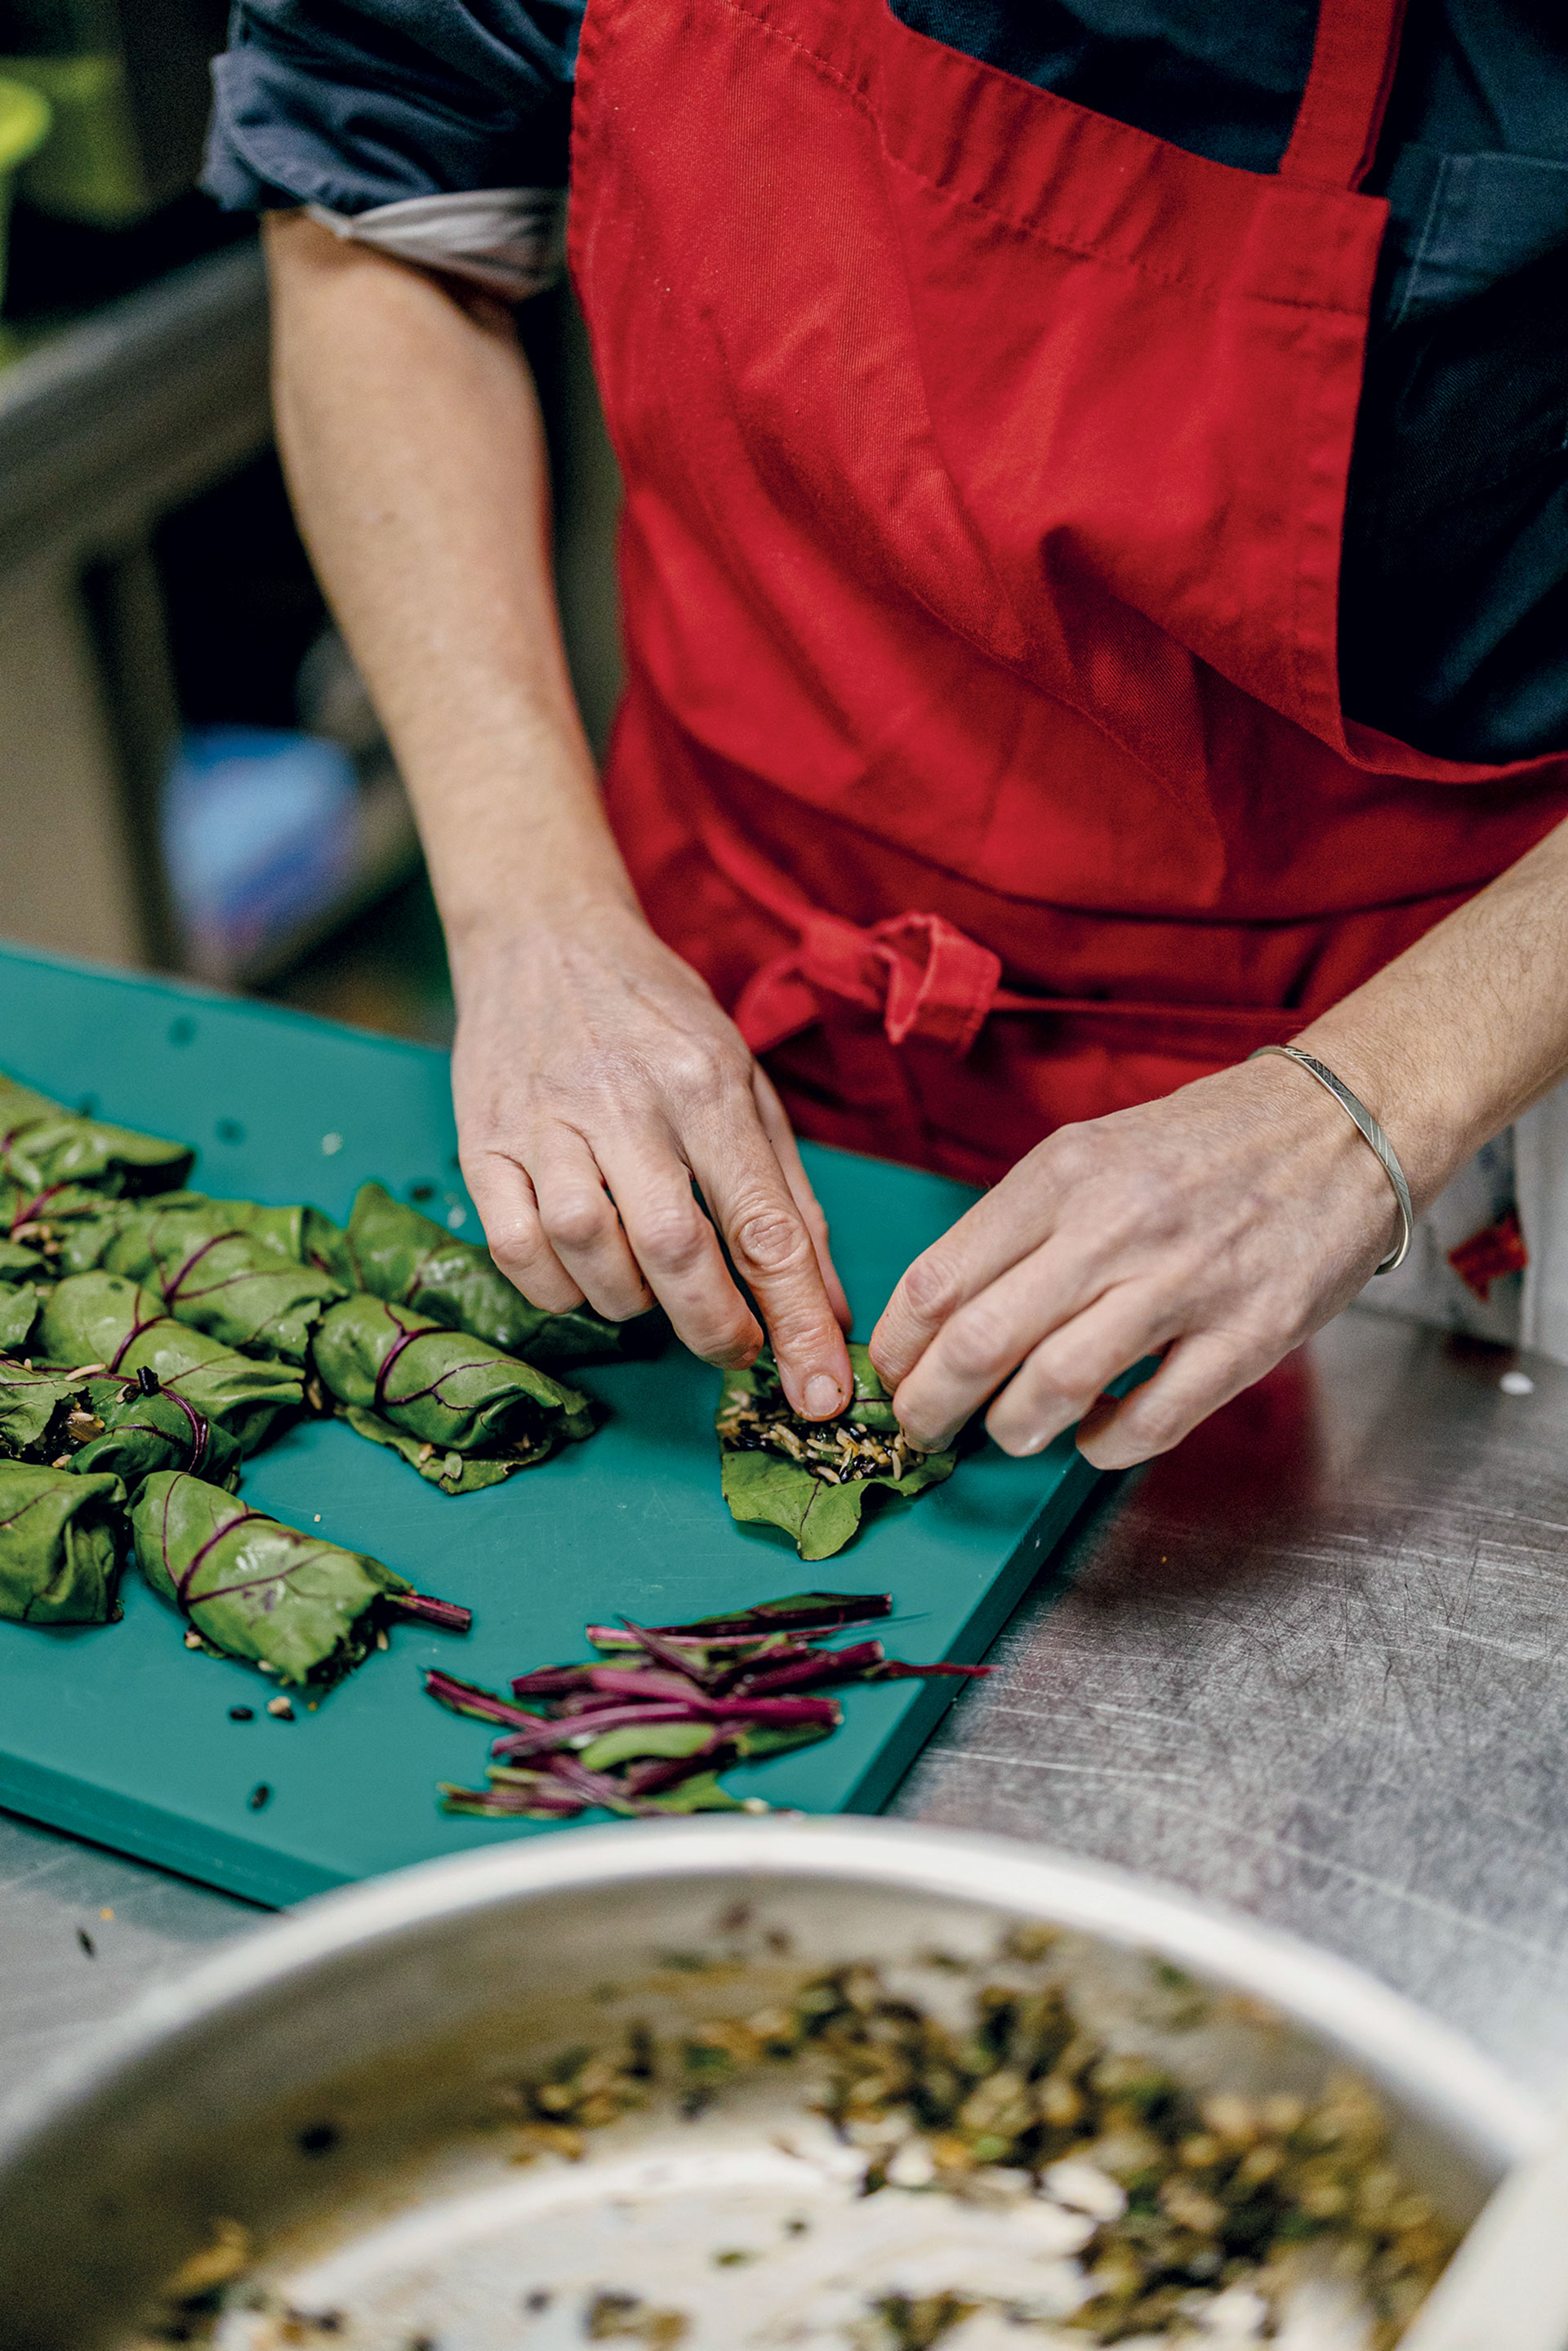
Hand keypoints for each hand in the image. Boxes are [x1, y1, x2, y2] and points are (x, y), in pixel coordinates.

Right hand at [450, 900, 853, 1415]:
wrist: (542, 935)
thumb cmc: (657, 1019)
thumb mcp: (745, 1083)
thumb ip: (788, 1197)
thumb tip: (827, 1308)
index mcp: (708, 1084)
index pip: (764, 1225)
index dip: (797, 1322)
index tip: (820, 1395)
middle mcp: (626, 1101)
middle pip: (674, 1248)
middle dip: (713, 1327)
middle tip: (732, 1350)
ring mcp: (545, 1121)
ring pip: (587, 1251)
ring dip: (629, 1301)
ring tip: (651, 1287)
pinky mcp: (483, 1140)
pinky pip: (515, 1248)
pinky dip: (554, 1288)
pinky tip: (583, 1275)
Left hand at [869, 1056, 1400, 1469]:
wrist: (1341, 1125)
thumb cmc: (1204, 1147)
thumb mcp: (1092, 1153)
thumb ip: (1020, 1227)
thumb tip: (937, 1317)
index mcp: (1061, 1176)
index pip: (938, 1281)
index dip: (895, 1351)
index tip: (889, 1378)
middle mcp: (1113, 1228)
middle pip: (977, 1345)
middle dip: (929, 1409)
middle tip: (923, 1430)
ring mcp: (1183, 1285)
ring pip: (1051, 1390)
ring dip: (1012, 1430)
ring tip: (1012, 1430)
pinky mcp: (1247, 1338)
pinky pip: (1147, 1424)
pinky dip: (1101, 1447)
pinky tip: (1094, 1433)